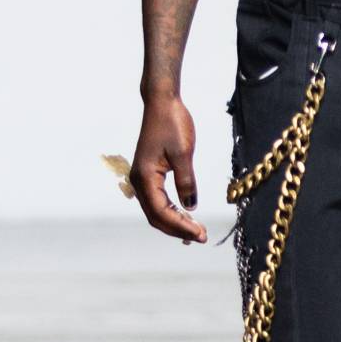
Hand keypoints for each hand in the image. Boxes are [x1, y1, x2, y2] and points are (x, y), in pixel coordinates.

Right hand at [132, 93, 205, 242]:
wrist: (162, 104)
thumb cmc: (173, 124)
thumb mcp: (183, 153)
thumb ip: (187, 181)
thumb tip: (191, 207)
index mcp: (145, 177)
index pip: (162, 212)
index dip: (181, 226)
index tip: (201, 234)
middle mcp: (139, 181)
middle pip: (156, 216)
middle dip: (178, 229)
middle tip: (201, 237)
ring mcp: (142, 178)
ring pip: (156, 210)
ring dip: (174, 222)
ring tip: (195, 232)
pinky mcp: (149, 174)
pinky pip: (158, 200)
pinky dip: (171, 211)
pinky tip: (185, 216)